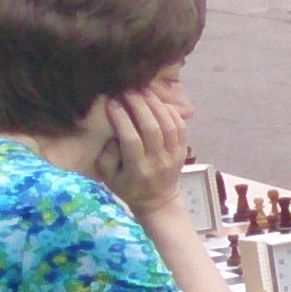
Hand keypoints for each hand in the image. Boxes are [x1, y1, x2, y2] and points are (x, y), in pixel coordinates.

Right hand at [95, 90, 191, 213]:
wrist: (158, 201)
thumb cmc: (128, 187)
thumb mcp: (109, 177)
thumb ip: (107, 156)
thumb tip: (112, 133)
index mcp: (138, 168)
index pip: (131, 139)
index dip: (122, 119)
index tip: (113, 102)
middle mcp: (158, 161)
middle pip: (152, 128)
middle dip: (139, 106)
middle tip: (128, 90)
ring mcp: (174, 155)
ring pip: (169, 125)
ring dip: (156, 105)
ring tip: (143, 91)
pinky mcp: (183, 150)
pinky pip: (182, 128)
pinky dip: (172, 112)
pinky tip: (159, 102)